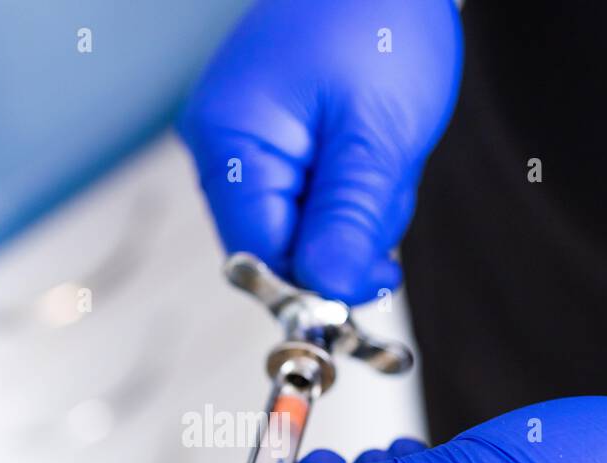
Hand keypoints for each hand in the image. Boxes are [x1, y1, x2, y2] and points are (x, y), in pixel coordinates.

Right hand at [177, 0, 462, 303]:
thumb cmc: (379, 18)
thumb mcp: (377, 135)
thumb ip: (349, 221)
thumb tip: (326, 291)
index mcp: (228, 140)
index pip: (256, 255)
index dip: (313, 279)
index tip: (372, 277)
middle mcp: (222, 144)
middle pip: (278, 245)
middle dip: (343, 233)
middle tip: (384, 179)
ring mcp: (244, 140)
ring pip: (301, 226)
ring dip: (353, 208)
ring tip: (378, 148)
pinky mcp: (270, 137)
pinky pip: (308, 196)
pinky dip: (347, 186)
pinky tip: (364, 145)